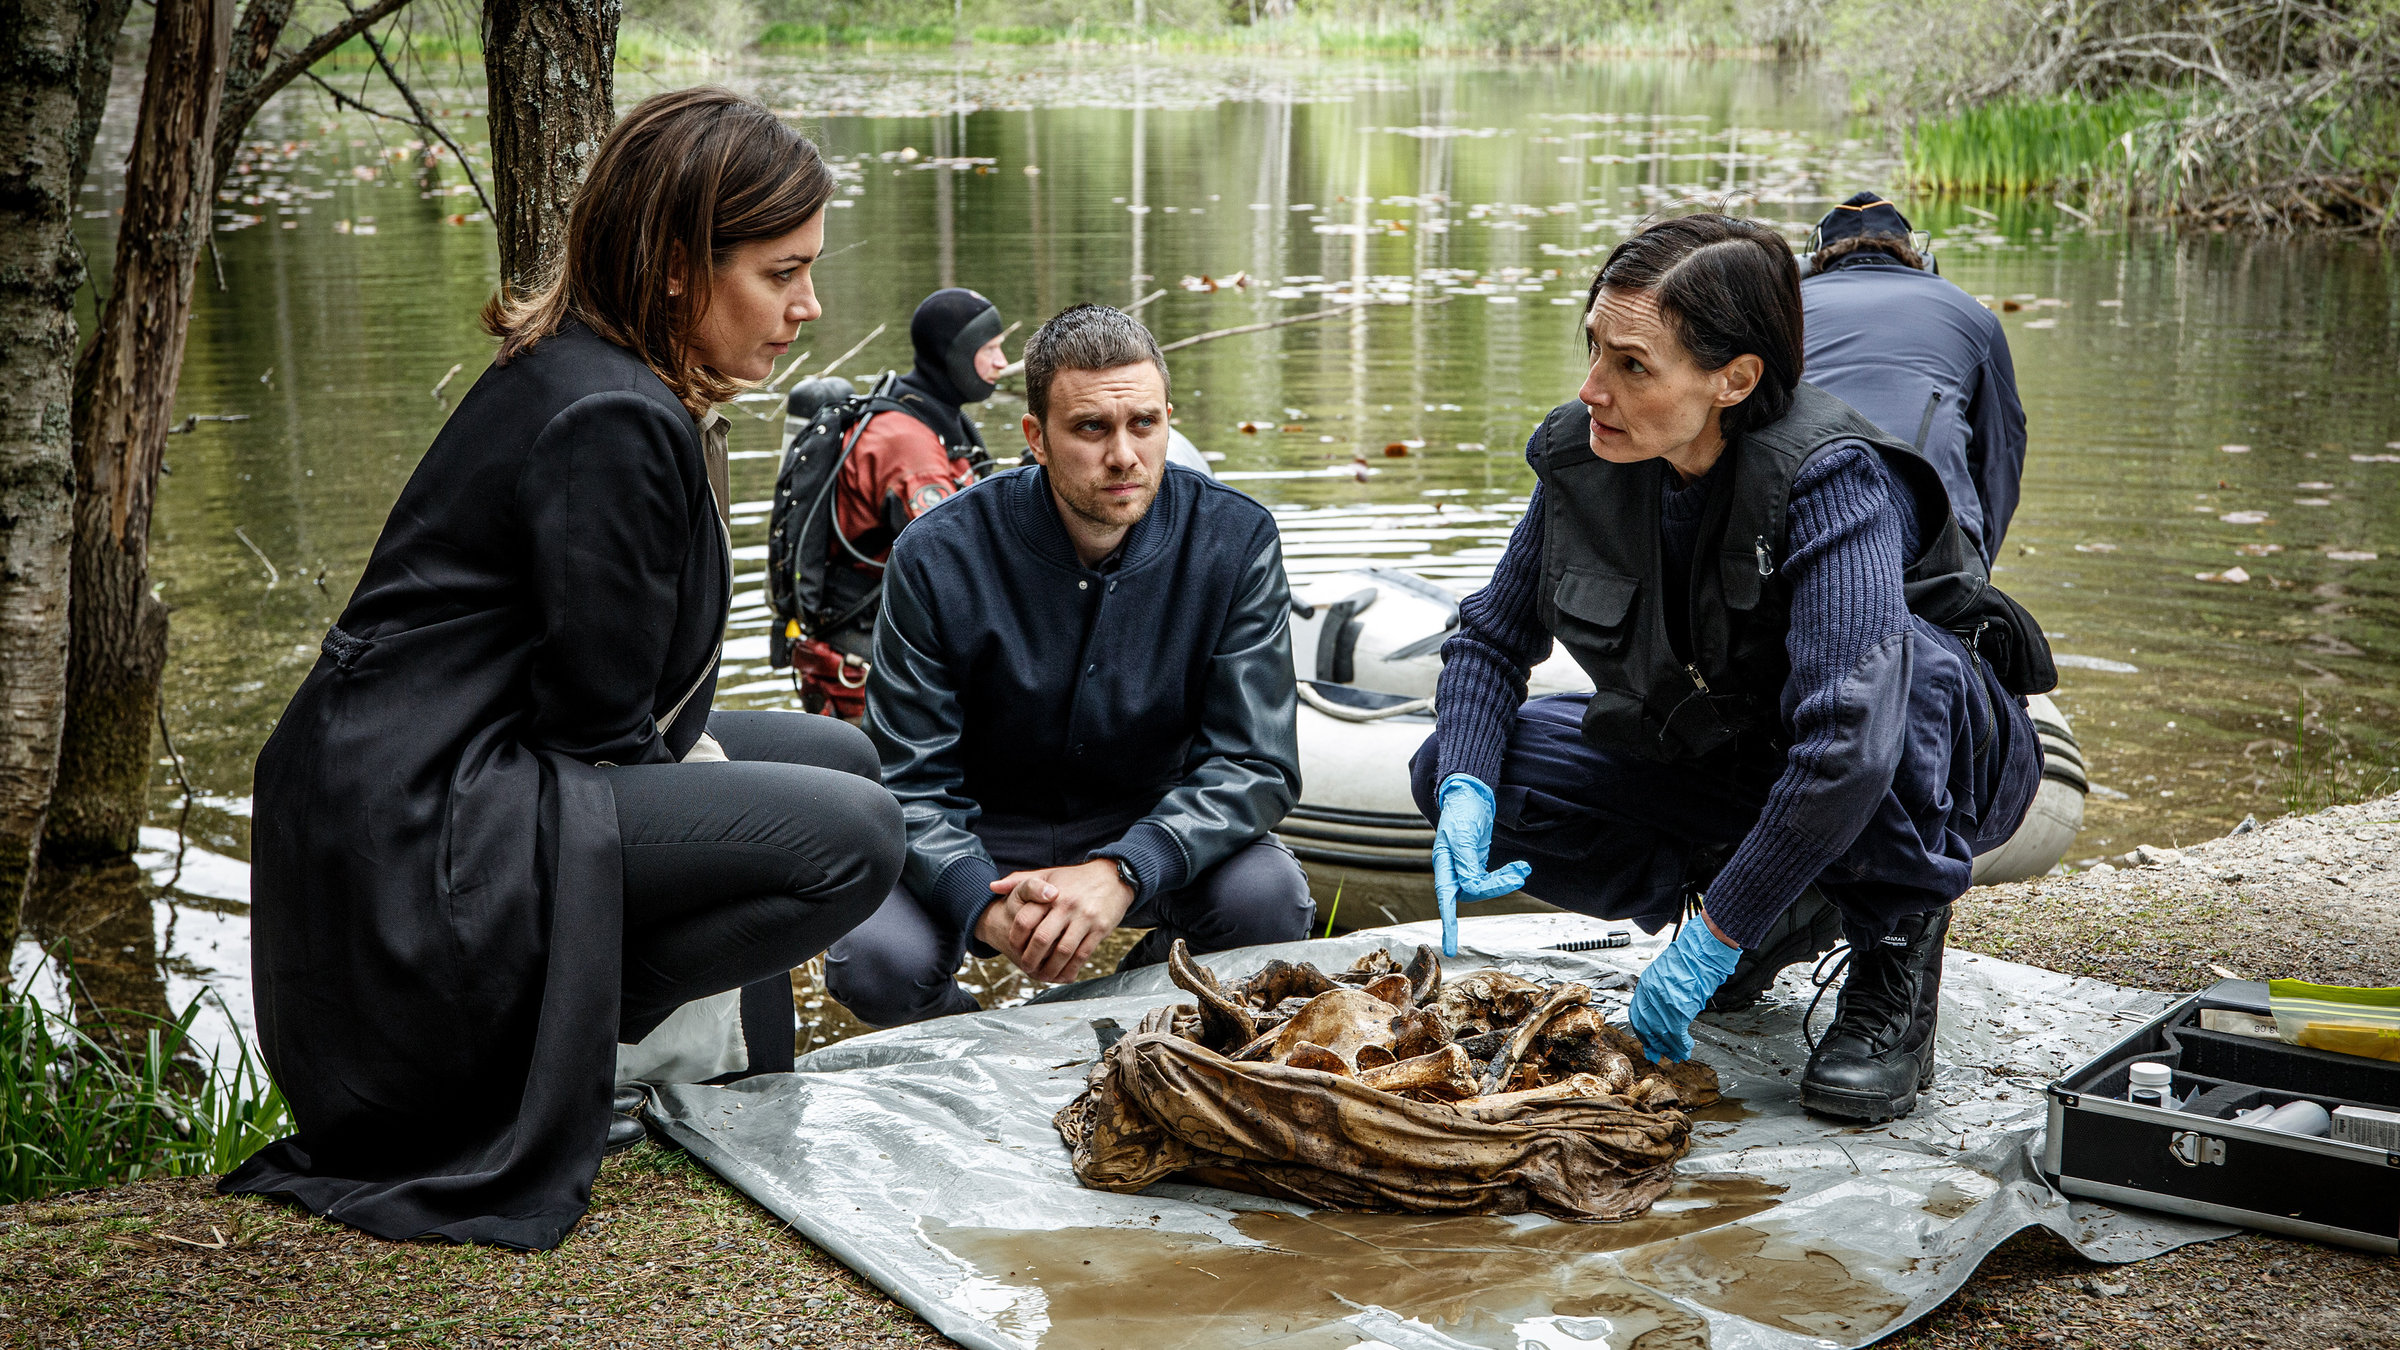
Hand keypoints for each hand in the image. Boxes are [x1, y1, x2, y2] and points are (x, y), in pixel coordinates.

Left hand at [986, 859, 1134, 983]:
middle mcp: (1066, 905)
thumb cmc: (1075, 879)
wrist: (1113, 876)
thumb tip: (992, 887)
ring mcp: (1085, 918)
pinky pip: (1083, 955)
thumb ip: (1019, 881)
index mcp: (1050, 893)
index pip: (1025, 919)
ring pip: (1063, 951)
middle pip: (1042, 939)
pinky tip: (1064, 975)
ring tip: (1043, 976)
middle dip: (1031, 959)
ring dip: (1050, 969)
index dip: (1016, 938)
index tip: (1014, 948)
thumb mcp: (1047, 874)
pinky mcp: (1100, 928)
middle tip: (1026, 967)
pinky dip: (1071, 969)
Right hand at [1430, 774, 1530, 957]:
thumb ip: (1466, 862)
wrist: (1470, 794)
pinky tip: (1521, 866)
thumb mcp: (1463, 835)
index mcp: (1444, 864)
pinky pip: (1492, 878)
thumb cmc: (1461, 811)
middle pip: (1472, 892)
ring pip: (1484, 887)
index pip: (1446, 899)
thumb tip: (1471, 885)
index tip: (1450, 947)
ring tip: (1522, 869)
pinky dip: (1507, 874)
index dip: (1449, 924)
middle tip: (1517, 876)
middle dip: (1496, 888)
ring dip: (1504, 881)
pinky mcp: (1477, 863)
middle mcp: (1452, 869)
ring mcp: (1465, 867)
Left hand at [1627, 910, 1743, 1061]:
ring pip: (1662, 1033)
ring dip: (1671, 1047)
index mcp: (1647, 984)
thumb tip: (1667, 1015)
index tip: (1648, 1043)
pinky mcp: (1679, 1007)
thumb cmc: (1692, 958)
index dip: (1643, 1033)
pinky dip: (1681, 1044)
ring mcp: (1664, 1001)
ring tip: (1678, 1054)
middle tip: (1660, 1054)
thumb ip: (1663, 995)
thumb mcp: (1668, 975)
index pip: (1638, 1015)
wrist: (1704, 948)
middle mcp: (1651, 994)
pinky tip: (1686, 1048)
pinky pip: (1677, 1033)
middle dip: (1654, 1044)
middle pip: (1647, 1027)